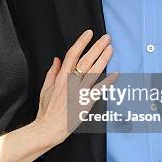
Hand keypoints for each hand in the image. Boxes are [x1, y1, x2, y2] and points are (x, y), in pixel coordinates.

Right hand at [35, 29, 113, 146]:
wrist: (48, 128)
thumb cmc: (46, 110)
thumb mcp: (45, 88)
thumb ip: (52, 72)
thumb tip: (57, 59)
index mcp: (60, 78)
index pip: (72, 55)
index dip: (81, 42)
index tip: (89, 34)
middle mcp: (70, 83)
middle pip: (85, 60)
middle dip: (97, 47)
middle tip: (106, 38)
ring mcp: (79, 93)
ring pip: (93, 72)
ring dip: (103, 59)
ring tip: (111, 49)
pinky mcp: (85, 103)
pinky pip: (99, 90)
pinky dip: (108, 82)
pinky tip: (116, 74)